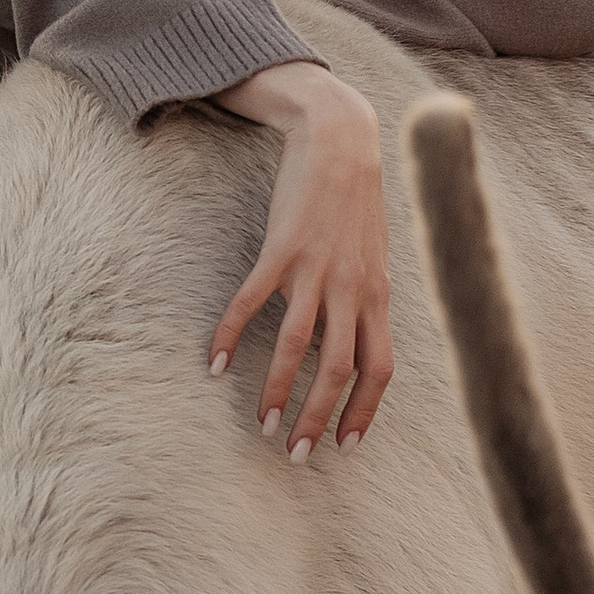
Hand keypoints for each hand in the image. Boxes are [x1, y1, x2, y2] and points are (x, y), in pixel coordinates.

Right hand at [209, 62, 392, 458]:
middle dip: (318, 417)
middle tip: (297, 454)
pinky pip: (253, 303)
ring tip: (263, 423)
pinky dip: (232, 335)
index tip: (345, 445)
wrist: (342, 138)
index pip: (379, 369)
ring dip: (279, 390)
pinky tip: (215, 362)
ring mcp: (316, 269)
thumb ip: (362, 299)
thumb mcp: (371, 256)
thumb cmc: (355, 201)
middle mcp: (350, 288)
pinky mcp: (282, 249)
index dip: (363, 412)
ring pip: (297, 346)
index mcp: (377, 294)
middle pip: (339, 369)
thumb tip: (346, 341)